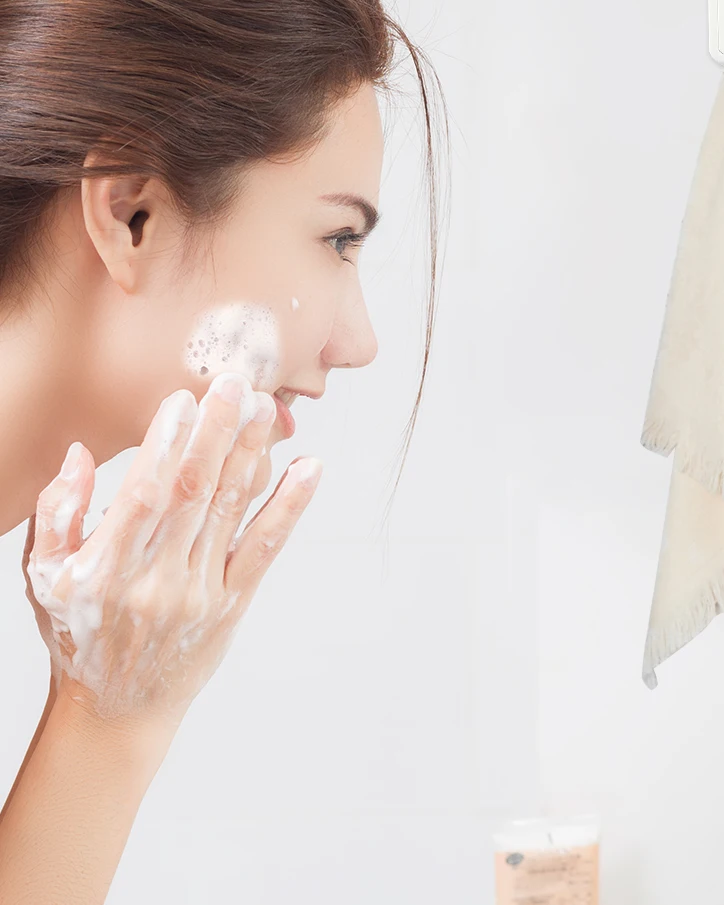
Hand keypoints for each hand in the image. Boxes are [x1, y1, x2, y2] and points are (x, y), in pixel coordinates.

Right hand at [23, 372, 322, 726]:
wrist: (117, 709)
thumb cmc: (78, 633)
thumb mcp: (43, 578)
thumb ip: (56, 514)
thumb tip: (78, 453)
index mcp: (104, 568)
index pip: (143, 494)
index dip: (164, 444)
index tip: (183, 399)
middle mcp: (155, 580)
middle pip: (194, 494)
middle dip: (217, 434)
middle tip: (238, 383)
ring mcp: (199, 593)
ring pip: (231, 512)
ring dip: (253, 456)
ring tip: (270, 410)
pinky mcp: (232, 605)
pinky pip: (264, 549)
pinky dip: (290, 508)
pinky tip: (310, 470)